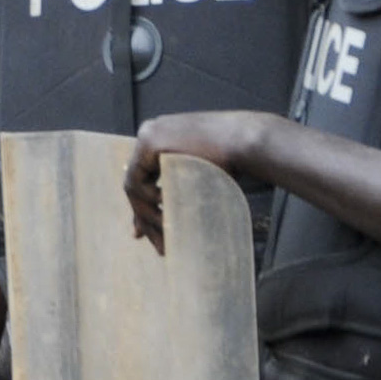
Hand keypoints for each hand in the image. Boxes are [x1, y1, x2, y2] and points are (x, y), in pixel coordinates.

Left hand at [124, 109, 277, 246]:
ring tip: (168, 232)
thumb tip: (163, 216)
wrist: (246, 141)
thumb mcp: (198, 177)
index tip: (144, 235)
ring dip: (148, 214)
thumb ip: (176, 190)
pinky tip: (167, 204)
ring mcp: (147, 135)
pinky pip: (137, 180)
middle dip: (145, 217)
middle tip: (159, 245)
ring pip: (134, 185)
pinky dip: (148, 198)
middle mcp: (150, 133)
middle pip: (137, 183)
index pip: (143, 178)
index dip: (144, 208)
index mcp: (162, 138)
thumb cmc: (235, 160)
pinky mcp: (149, 141)